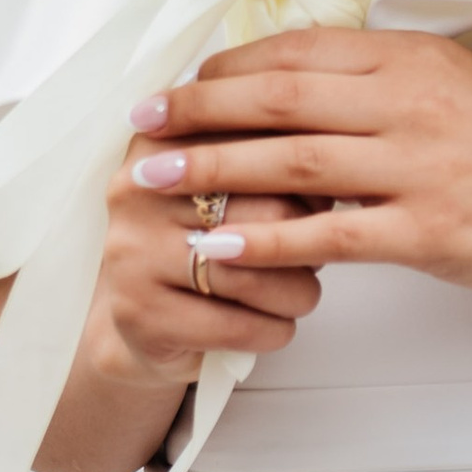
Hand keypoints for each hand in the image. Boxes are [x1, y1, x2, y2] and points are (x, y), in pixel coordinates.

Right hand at [85, 165, 323, 394]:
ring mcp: (133, 252)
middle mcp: (138, 189)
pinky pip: (238, 325)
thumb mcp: (218, 187)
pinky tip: (275, 327)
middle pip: (267, 210)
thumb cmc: (198, 245)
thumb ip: (263, 156)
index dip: (306, 176)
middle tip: (315, 254)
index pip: (258, 142)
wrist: (140, 323)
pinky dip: (274, 330)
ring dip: (297, 293)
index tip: (322, 199)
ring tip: (301, 295)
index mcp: (161, 140)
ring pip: (255, 273)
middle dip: (307, 240)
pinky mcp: (141, 313)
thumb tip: (338, 158)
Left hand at [126, 27, 471, 309]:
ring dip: (214, 170)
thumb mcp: (456, 87)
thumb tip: (296, 79)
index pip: (299, 48)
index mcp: (414, 56)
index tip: (181, 82)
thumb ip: (382, 81)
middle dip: (199, 108)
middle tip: (140, 120)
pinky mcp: (427, 231)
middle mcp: (413, 100)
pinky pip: (327, 237)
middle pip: (281, 96)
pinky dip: (265, 243)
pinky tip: (218, 248)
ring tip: (156, 177)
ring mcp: (420, 167)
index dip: (229, 66)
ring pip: (292, 163)